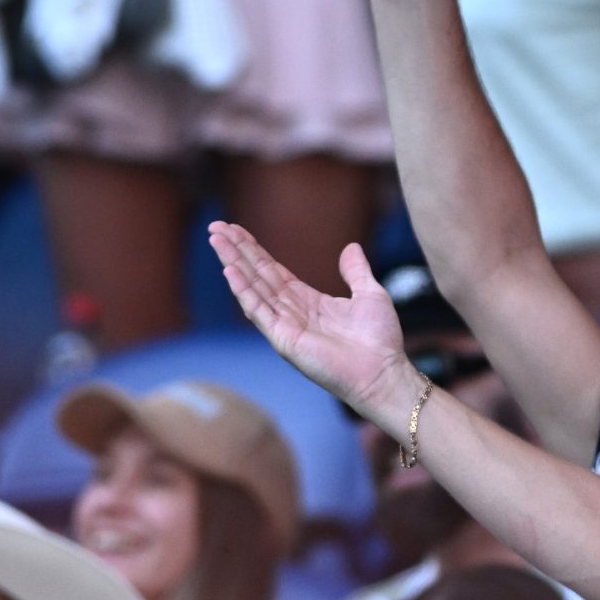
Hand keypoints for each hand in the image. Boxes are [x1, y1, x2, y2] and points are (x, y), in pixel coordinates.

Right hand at [211, 225, 421, 429]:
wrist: (383, 372)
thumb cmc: (379, 340)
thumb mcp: (370, 295)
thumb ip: (356, 272)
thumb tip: (350, 248)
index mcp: (308, 301)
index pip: (273, 271)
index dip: (254, 250)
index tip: (235, 230)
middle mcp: (291, 312)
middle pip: (257, 275)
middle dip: (236, 251)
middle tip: (215, 227)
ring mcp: (285, 325)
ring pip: (253, 288)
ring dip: (234, 263)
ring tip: (216, 240)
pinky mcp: (284, 339)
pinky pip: (259, 311)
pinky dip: (244, 291)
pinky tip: (230, 271)